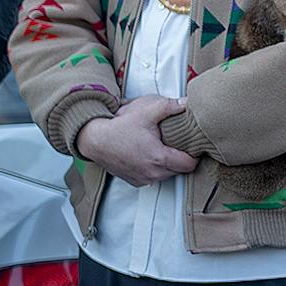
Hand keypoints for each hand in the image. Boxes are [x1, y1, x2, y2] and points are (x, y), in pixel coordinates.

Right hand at [76, 95, 194, 185]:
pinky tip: (145, 156)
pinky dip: (152, 169)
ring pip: (166, 175)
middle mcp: (152, 173)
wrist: (93, 140)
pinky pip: (152, 178)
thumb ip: (169, 106)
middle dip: (179, 157)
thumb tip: (186, 103)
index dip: (193, 154)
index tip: (189, 145)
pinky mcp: (135, 182)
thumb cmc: (116, 128)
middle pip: (179, 170)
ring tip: (157, 148)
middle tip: (172, 143)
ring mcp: (143, 179)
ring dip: (166, 164)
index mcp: (159, 158)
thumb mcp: (145, 112)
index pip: (190, 164)